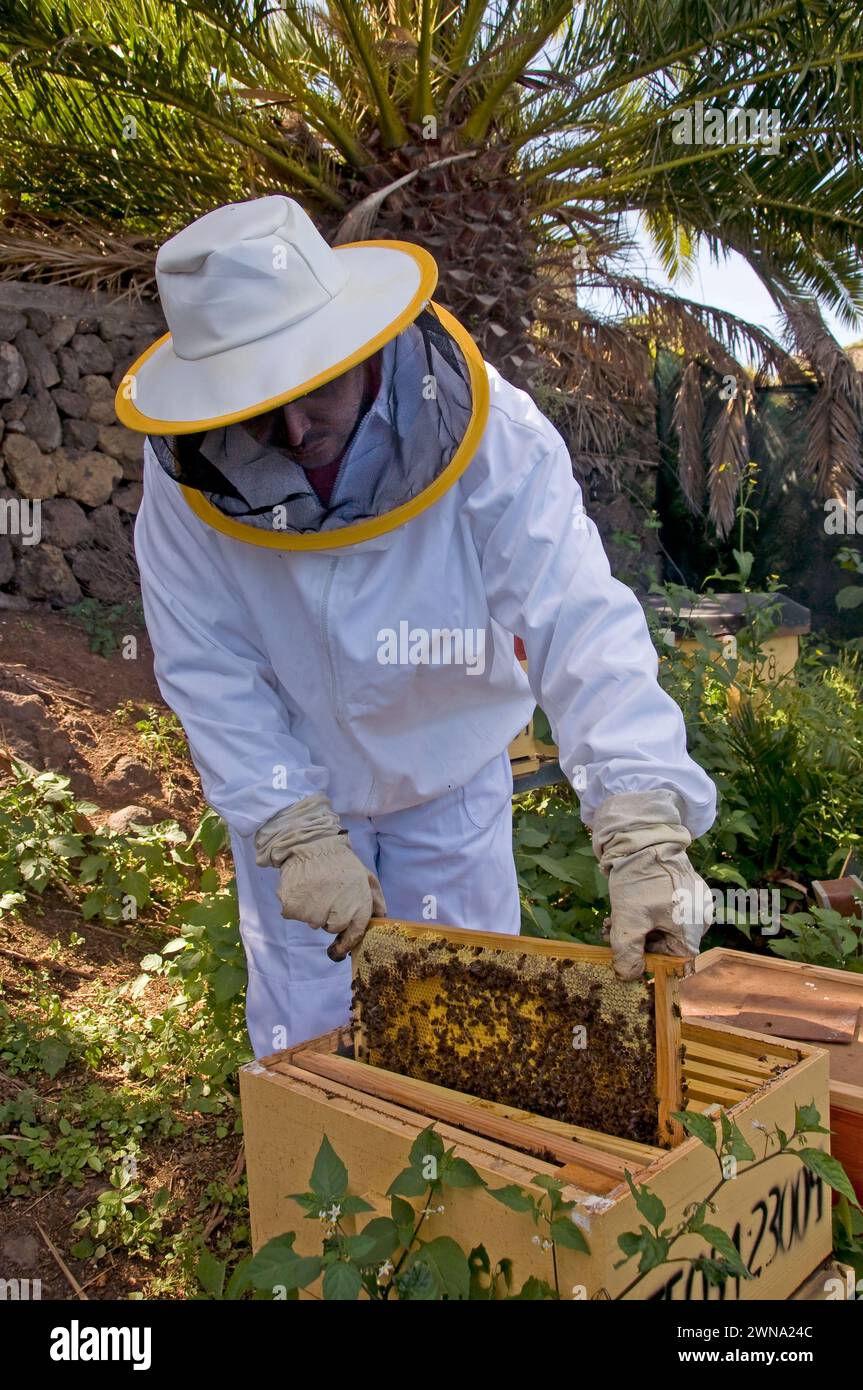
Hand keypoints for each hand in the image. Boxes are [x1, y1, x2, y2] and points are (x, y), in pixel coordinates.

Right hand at [254, 794, 386, 960]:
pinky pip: (294, 914)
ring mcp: (313, 912)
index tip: (340, 946)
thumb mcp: (365, 875)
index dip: (346, 942)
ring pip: (312, 921)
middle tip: (327, 894)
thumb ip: (376, 899)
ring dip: (312, 910)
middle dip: (329, 916)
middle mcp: (336, 913)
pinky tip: (302, 888)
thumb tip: (382, 918)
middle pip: (331, 927)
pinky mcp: (292, 908)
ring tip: (315, 888)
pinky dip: (296, 905)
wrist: (310, 843)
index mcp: (358, 906)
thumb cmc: (340, 861)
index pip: (353, 934)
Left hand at [592, 789, 712, 980]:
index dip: (649, 960)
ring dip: (637, 927)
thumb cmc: (639, 880)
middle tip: (610, 934)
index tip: (625, 954)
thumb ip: (628, 953)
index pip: (675, 959)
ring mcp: (695, 898)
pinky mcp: (686, 885)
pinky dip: (645, 912)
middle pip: (668, 942)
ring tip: (612, 921)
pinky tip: (625, 907)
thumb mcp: (628, 921)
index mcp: (693, 927)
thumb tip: (628, 976)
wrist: (641, 837)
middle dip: (637, 941)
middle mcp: (700, 915)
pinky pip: (667, 908)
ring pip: (663, 925)